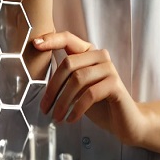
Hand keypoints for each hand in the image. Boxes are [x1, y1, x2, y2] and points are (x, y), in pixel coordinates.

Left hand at [34, 31, 146, 147]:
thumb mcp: (77, 88)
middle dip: (52, 88)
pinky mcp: (115, 84)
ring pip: (77, 79)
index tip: (35, 44)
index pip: (68, 38)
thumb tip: (38, 75)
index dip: (52, 39)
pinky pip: (90, 93)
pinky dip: (77, 108)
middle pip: (68, 64)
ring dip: (63, 101)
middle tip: (44, 108)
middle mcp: (100, 56)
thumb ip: (64, 77)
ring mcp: (109, 68)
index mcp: (88, 52)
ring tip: (56, 117)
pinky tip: (70, 119)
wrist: (124, 121)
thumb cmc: (97, 103)